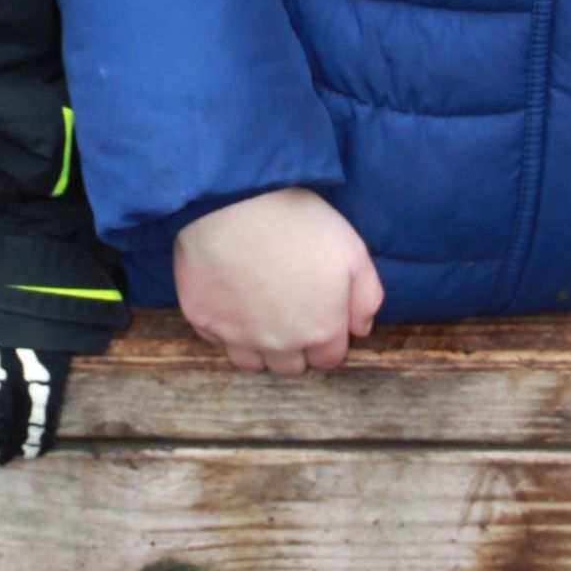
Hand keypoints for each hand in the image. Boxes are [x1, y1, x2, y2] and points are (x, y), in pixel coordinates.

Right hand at [173, 187, 382, 374]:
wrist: (233, 203)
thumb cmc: (297, 222)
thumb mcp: (353, 251)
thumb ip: (367, 297)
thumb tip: (360, 329)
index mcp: (320, 330)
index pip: (329, 358)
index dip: (327, 338)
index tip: (319, 314)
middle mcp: (280, 344)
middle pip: (290, 367)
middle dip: (295, 347)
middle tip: (289, 311)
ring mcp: (238, 336)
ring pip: (252, 363)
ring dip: (259, 346)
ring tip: (259, 313)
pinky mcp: (203, 320)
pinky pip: (216, 338)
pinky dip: (224, 326)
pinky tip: (228, 297)